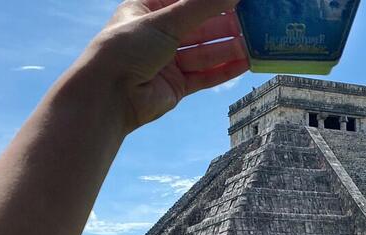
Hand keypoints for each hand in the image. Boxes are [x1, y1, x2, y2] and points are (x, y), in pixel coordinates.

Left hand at [85, 0, 248, 131]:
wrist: (108, 96)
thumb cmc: (127, 47)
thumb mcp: (167, 20)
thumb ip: (204, 6)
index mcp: (148, 8)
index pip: (188, 0)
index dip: (213, 0)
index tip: (240, 0)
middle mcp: (158, 34)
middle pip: (201, 26)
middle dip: (227, 24)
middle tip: (256, 20)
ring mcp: (168, 61)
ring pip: (206, 52)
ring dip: (231, 47)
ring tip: (257, 42)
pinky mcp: (176, 85)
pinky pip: (206, 75)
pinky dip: (226, 70)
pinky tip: (246, 63)